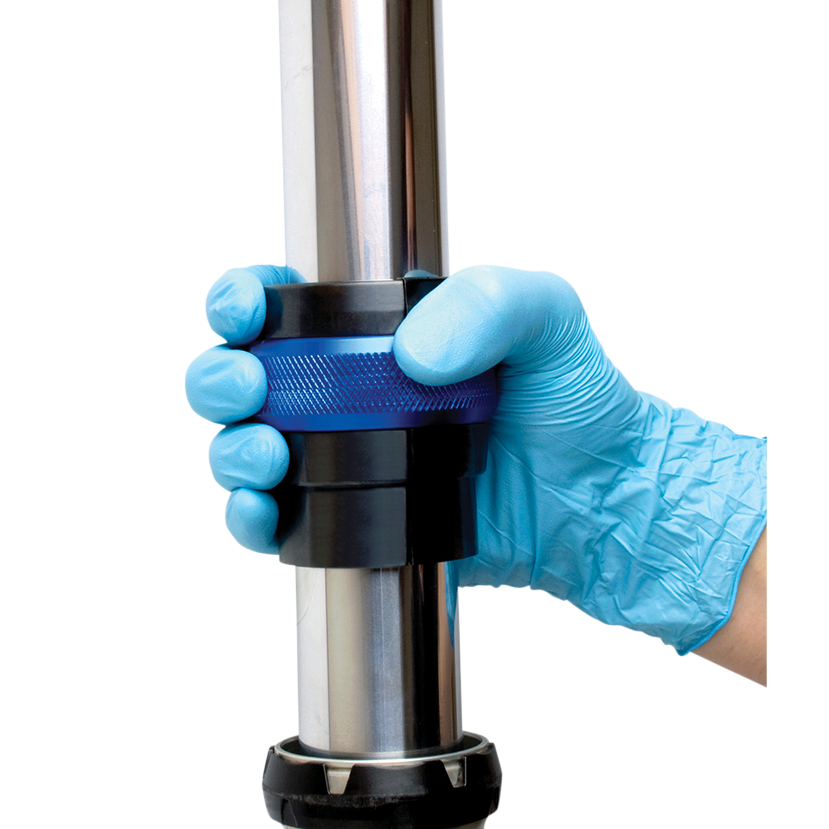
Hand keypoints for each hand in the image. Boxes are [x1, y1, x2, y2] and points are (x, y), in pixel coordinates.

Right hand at [184, 263, 766, 658]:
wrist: (604, 501)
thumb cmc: (578, 403)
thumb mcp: (549, 319)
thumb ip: (490, 304)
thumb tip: (413, 353)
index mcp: (379, 337)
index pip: (286, 308)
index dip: (246, 301)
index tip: (249, 307)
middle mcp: (350, 399)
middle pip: (247, 381)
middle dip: (224, 380)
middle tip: (249, 388)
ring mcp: (348, 465)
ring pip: (249, 453)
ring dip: (233, 451)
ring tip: (269, 455)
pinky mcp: (357, 527)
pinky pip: (282, 526)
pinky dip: (254, 520)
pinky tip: (267, 510)